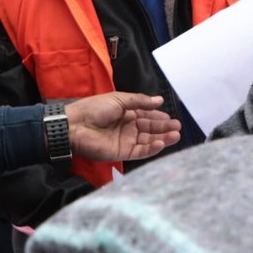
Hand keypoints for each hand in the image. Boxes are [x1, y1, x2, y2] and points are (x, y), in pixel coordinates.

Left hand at [64, 93, 181, 162]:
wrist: (75, 125)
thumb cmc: (95, 108)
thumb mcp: (119, 99)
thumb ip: (140, 101)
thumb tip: (159, 100)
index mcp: (126, 113)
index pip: (147, 116)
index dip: (159, 117)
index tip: (171, 118)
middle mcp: (128, 128)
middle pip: (150, 129)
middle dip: (164, 128)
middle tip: (178, 127)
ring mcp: (126, 141)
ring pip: (148, 141)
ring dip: (162, 139)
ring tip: (175, 136)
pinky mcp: (122, 153)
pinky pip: (140, 152)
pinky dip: (151, 149)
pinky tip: (160, 143)